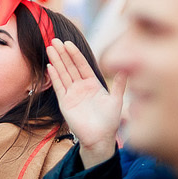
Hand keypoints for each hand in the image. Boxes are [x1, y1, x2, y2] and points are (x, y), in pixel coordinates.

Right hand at [46, 39, 120, 168]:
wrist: (100, 138)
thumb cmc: (110, 121)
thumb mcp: (117, 99)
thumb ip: (120, 83)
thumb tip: (128, 67)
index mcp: (93, 84)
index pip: (82, 65)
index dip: (75, 54)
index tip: (68, 43)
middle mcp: (81, 87)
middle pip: (70, 66)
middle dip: (62, 53)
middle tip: (54, 40)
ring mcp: (72, 94)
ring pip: (63, 74)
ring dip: (56, 61)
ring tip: (49, 48)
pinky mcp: (65, 103)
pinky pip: (59, 87)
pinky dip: (54, 77)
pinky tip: (50, 66)